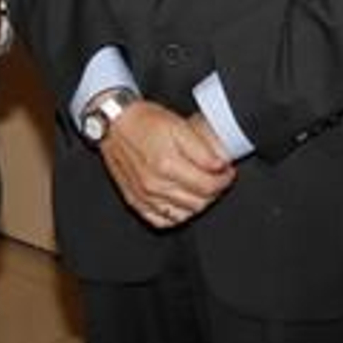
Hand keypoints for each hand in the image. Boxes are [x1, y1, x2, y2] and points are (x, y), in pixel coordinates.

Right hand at [99, 100, 234, 229]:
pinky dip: (176, 215)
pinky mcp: (135, 202)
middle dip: (214, 192)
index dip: (224, 180)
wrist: (114, 124)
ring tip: (201, 187)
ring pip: (183, 215)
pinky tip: (182, 201)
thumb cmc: (144, 121)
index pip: (208, 186)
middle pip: (198, 203)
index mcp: (167, 165)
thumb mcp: (178, 125)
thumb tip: (220, 166)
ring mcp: (144, 196)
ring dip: (198, 203)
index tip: (228, 172)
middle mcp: (154, 185)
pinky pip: (162, 220)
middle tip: (217, 178)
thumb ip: (201, 149)